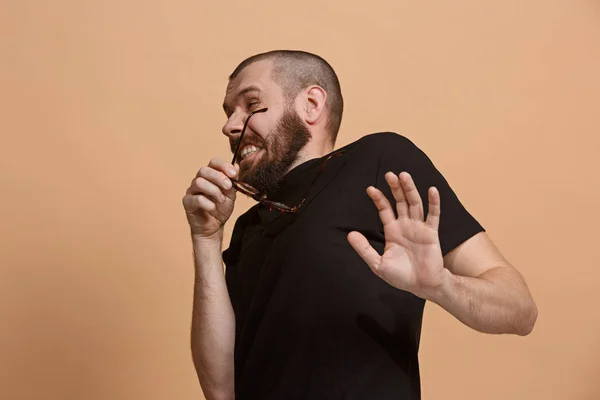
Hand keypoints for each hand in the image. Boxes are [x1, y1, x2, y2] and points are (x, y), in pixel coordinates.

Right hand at [182, 158, 238, 238]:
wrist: (214, 226)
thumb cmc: (221, 209)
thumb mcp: (231, 194)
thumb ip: (233, 181)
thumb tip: (237, 166)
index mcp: (210, 176)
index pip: (213, 163)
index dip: (223, 165)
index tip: (233, 174)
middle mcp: (199, 180)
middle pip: (204, 170)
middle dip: (218, 177)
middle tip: (228, 187)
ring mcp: (192, 191)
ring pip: (199, 182)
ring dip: (214, 191)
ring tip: (221, 200)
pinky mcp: (187, 202)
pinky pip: (196, 198)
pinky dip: (207, 203)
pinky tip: (213, 208)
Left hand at [347, 171, 448, 299]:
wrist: (422, 286)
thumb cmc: (400, 276)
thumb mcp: (377, 264)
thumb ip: (364, 249)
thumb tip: (349, 235)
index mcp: (392, 231)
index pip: (385, 210)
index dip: (379, 199)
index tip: (370, 188)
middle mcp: (406, 226)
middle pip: (399, 202)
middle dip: (394, 188)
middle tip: (389, 174)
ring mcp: (419, 228)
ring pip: (415, 204)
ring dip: (410, 189)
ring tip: (404, 175)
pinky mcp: (432, 233)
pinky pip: (433, 215)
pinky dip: (434, 203)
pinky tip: (432, 190)